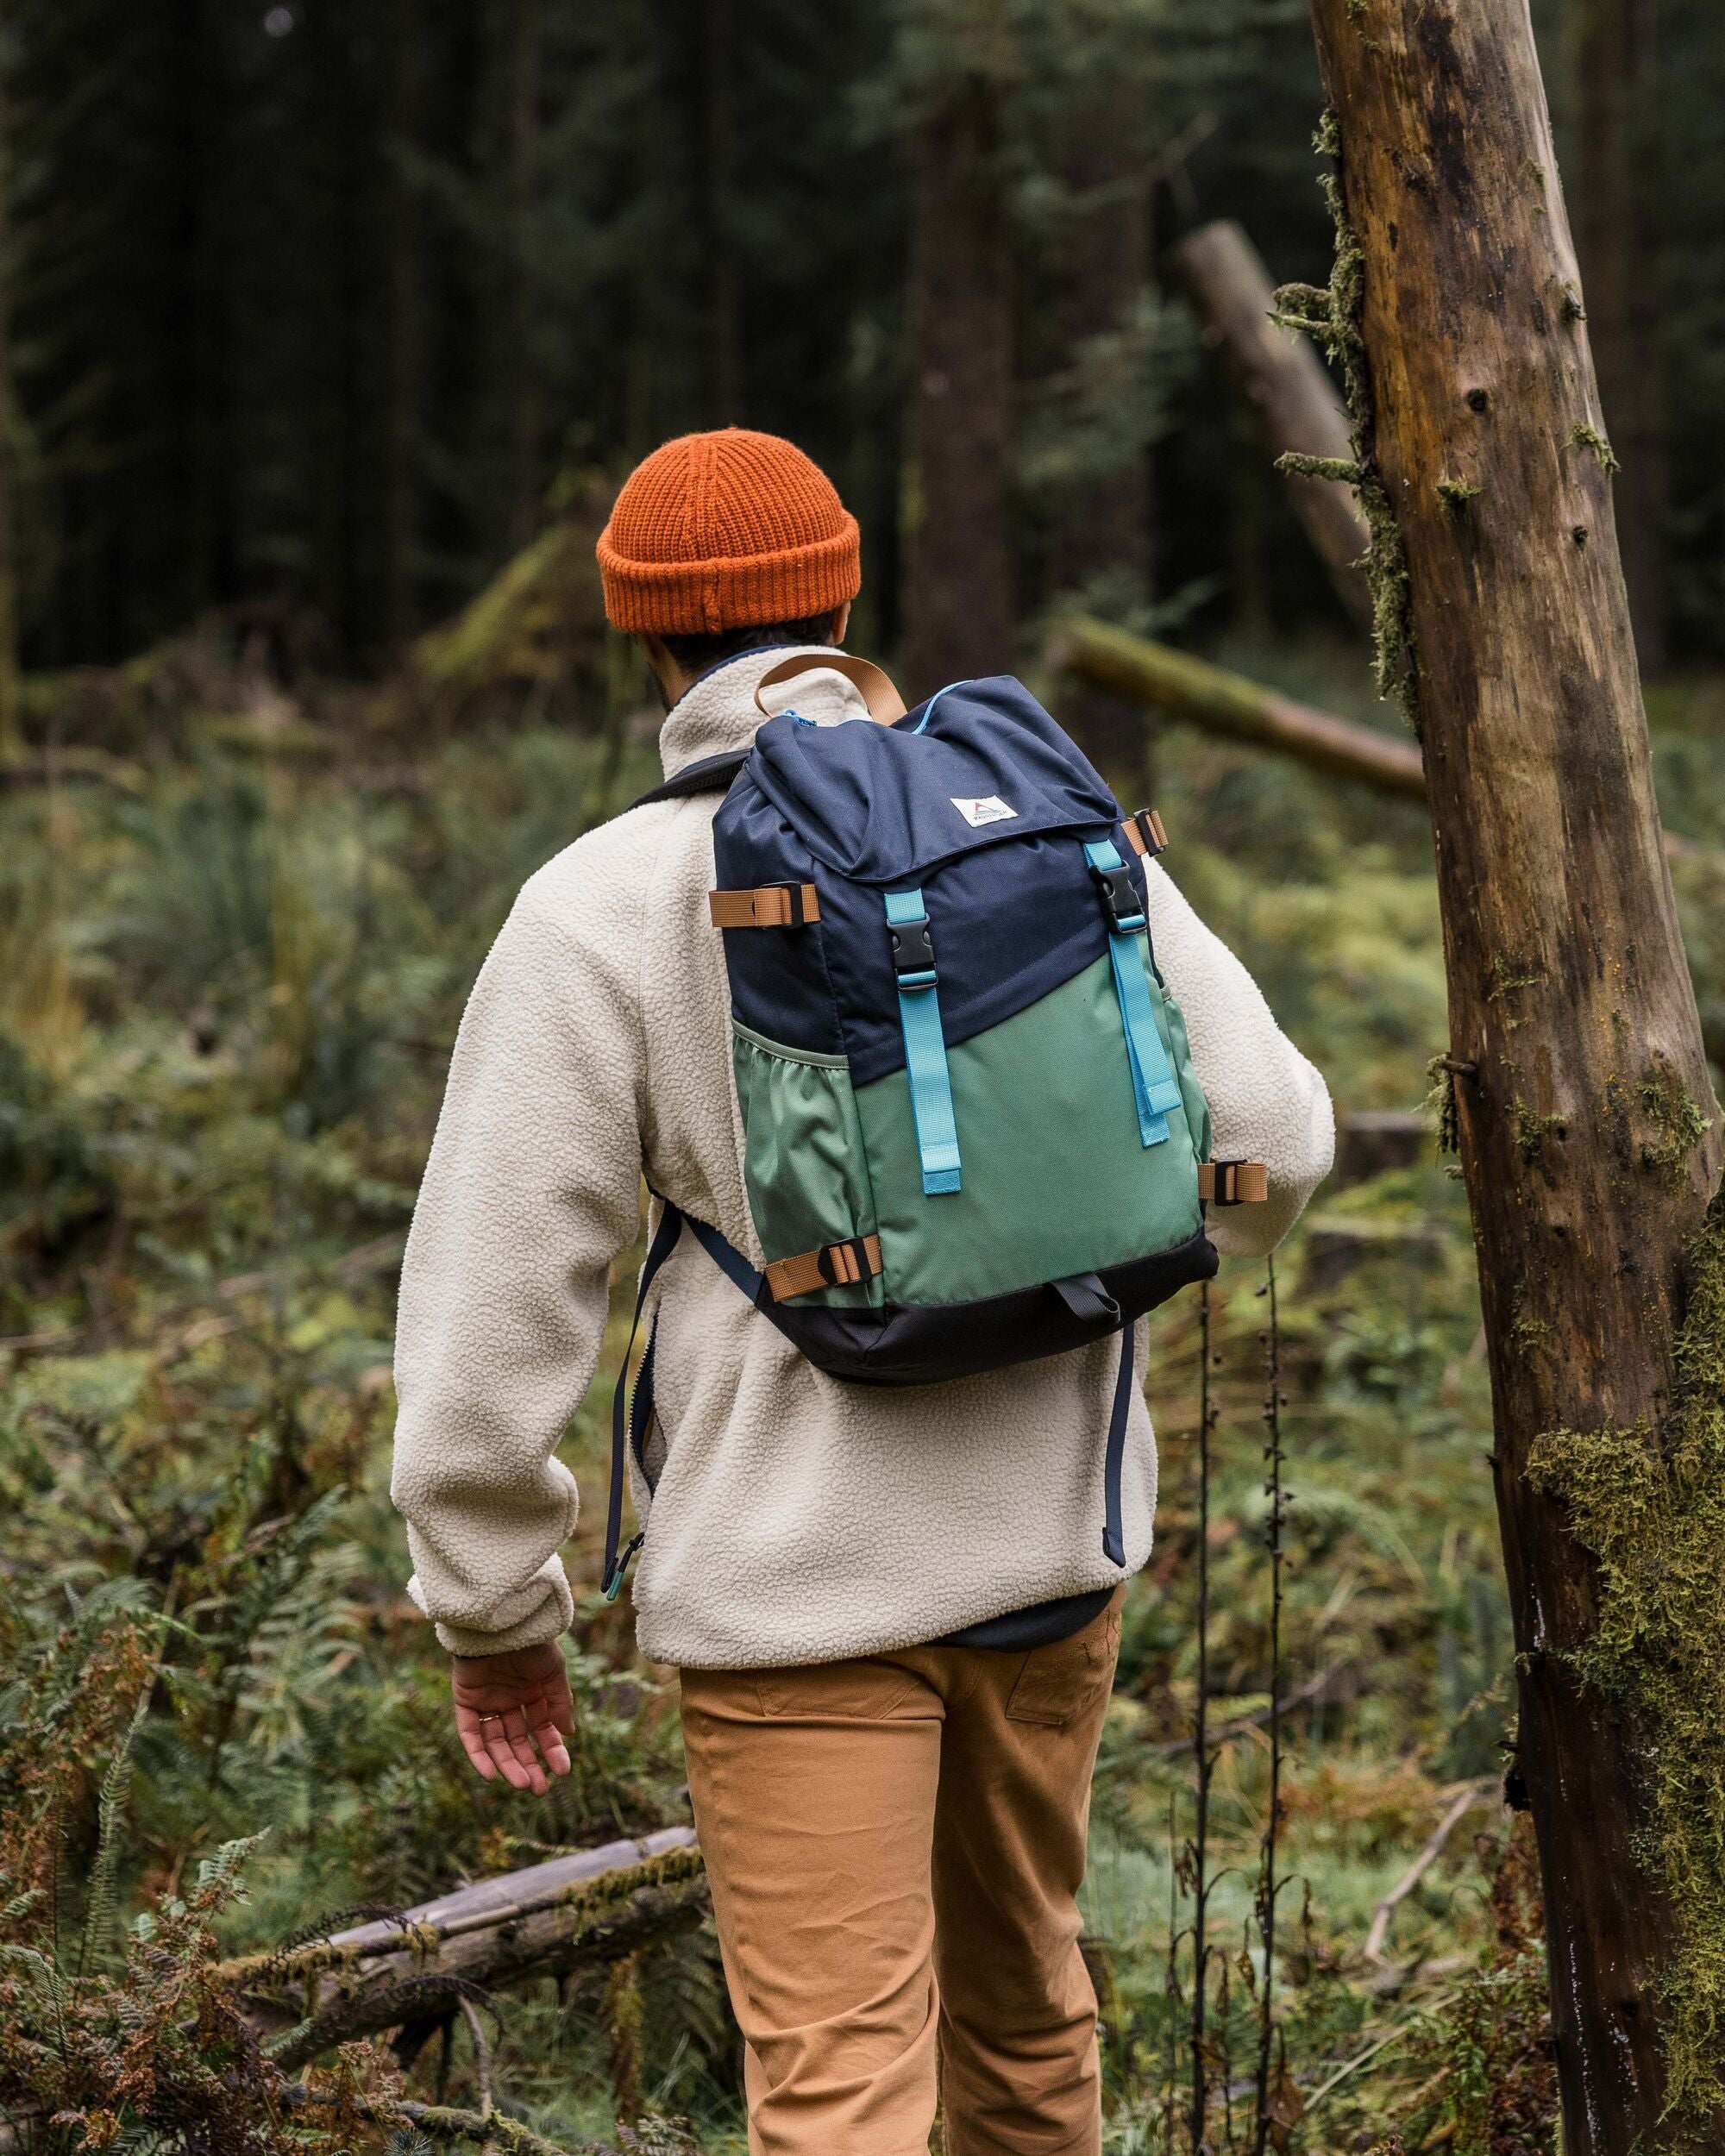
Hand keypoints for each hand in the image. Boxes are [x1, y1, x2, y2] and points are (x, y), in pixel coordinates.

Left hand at [452, 1639, 574, 1794]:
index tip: (562, 1771)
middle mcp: (510, 1701)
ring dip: (507, 1764)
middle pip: (518, 1741)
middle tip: (538, 1790)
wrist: (500, 1622)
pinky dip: (478, 1754)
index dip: (552, 1750)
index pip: (542, 1730)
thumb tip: (568, 1734)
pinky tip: (491, 1773)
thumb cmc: (531, 1643)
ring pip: (495, 1742)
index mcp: (533, 1693)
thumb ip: (559, 1702)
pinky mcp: (465, 1701)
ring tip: (521, 1784)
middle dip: (528, 1765)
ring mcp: (487, 1702)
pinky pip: (470, 1733)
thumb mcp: (553, 1672)